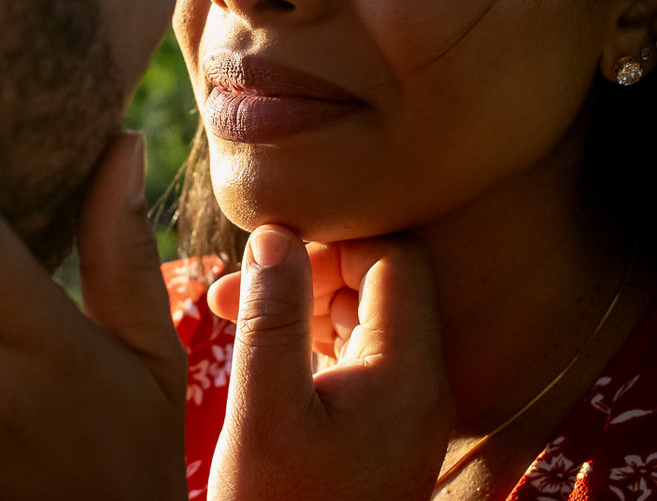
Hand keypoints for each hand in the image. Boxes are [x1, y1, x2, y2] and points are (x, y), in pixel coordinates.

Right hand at [205, 227, 452, 500]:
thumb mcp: (264, 410)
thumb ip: (271, 316)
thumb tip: (273, 232)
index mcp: (407, 372)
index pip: (396, 259)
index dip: (334, 243)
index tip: (271, 260)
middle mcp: (421, 383)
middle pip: (383, 282)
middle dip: (309, 271)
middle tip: (237, 291)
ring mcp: (406, 405)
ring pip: (366, 314)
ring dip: (303, 303)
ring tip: (234, 315)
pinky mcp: (384, 424)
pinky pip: (356, 353)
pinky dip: (311, 337)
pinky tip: (265, 351)